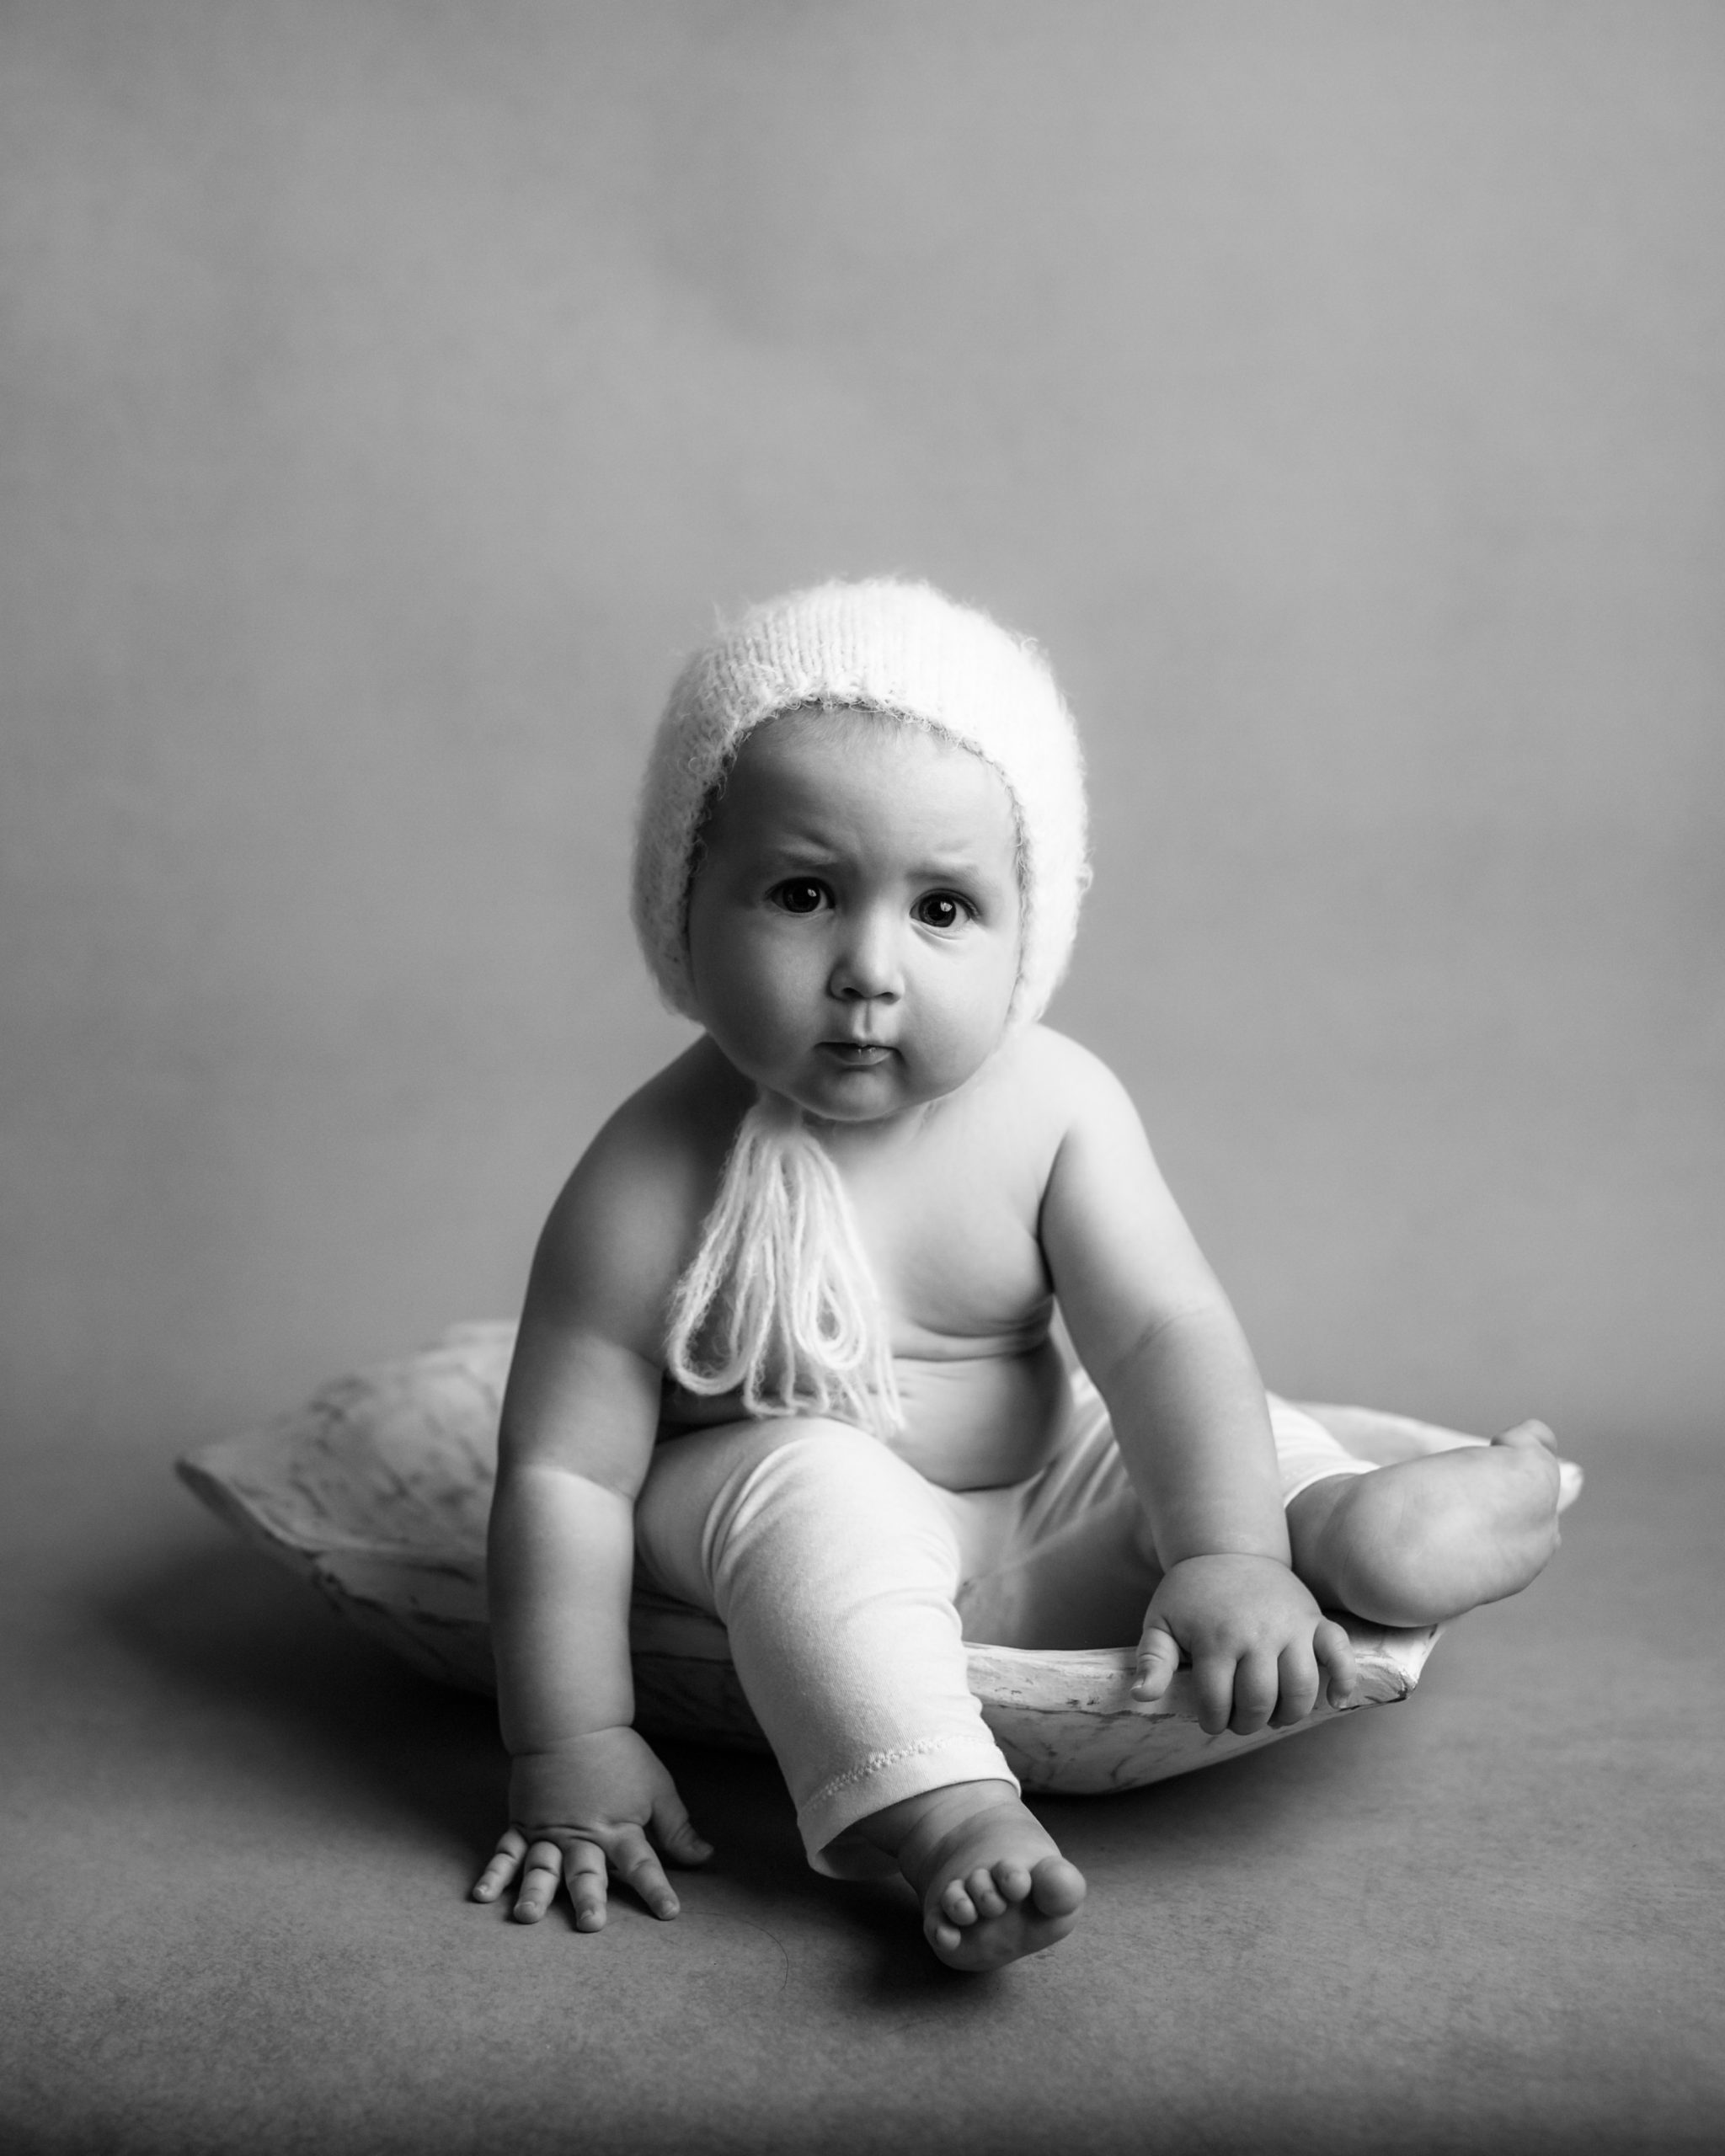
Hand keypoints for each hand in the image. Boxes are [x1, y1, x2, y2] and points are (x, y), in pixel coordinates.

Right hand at [470, 1725, 712, 1929]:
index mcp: (619, 1828)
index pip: (643, 1864)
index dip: (656, 1888)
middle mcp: (583, 1836)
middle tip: (591, 1923)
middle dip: (589, 1897)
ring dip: (536, 1891)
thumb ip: (677, 1828)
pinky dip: (494, 1874)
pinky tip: (483, 1896)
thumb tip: (706, 1856)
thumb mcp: (657, 1788)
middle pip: (587, 1870)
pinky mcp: (523, 1825)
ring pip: (542, 1866)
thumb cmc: (619, 1756)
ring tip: (528, 1916)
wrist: (570, 1722)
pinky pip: (506, 1852)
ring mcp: (549, 1832)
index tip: (669, 1912)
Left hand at [1132, 1554, 1357, 1735]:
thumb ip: (1152, 1661)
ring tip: (1273, 1714)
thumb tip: (1142, 1698)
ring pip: (1302, 1687)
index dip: (1212, 1720)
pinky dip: (1344, 1679)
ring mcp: (1291, 1626)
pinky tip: (1335, 1700)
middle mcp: (1257, 1633)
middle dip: (1247, 1721)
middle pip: (1260, 1700)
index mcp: (1217, 1638)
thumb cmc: (1190, 1593)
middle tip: (1239, 1719)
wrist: (1227, 1546)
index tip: (1211, 1718)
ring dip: (1288, 1713)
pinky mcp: (1314, 1619)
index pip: (1218, 1702)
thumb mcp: (1160, 1621)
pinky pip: (1340, 1651)